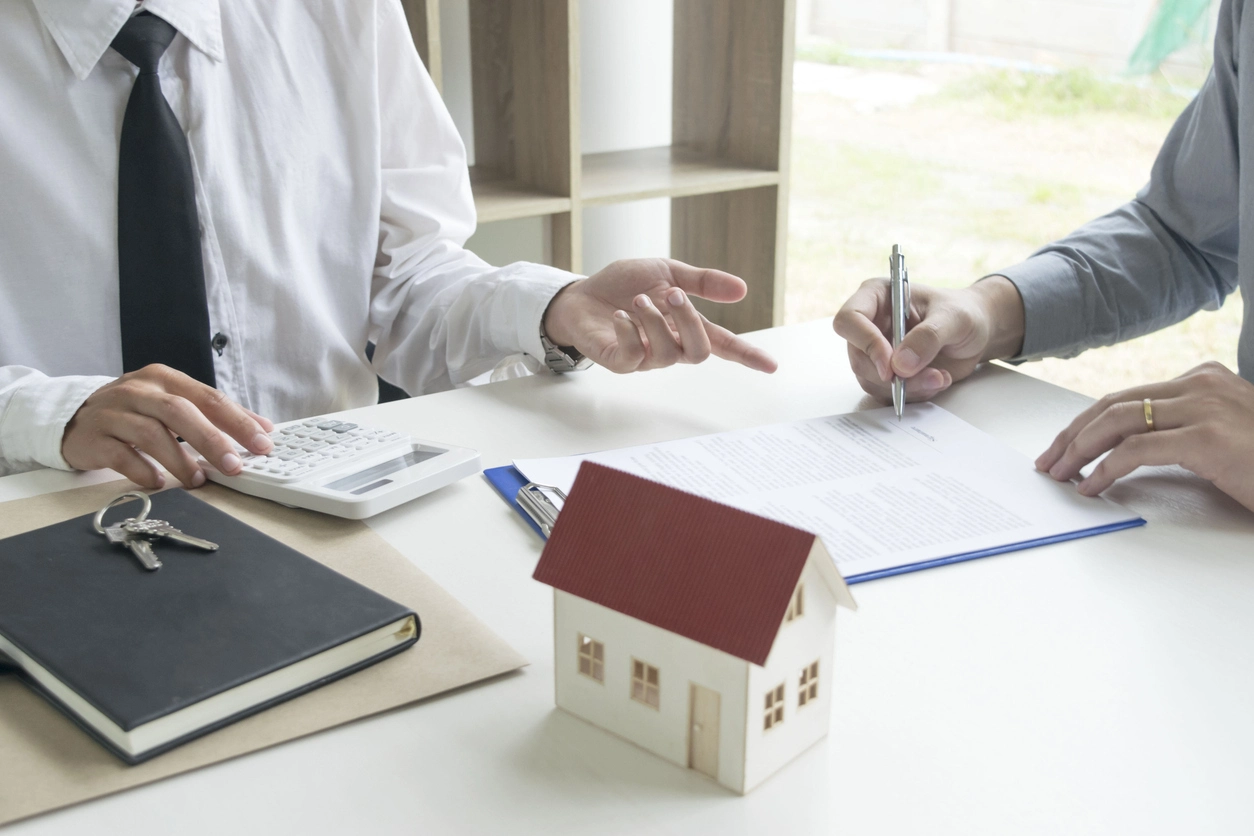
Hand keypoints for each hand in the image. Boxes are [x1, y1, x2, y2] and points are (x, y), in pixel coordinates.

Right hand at [62, 365, 274, 488]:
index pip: (208, 397)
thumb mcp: (172, 402)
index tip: (262, 441)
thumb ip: (213, 414)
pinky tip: (158, 482)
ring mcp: (113, 412)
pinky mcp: (93, 437)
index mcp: (165, 379)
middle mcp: (139, 390)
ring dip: (179, 459)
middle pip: (180, 412)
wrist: (74, 416)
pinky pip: (120, 454)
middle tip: (234, 465)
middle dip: (211, 439)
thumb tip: (262, 429)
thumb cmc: (135, 411)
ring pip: (150, 433)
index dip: (238, 420)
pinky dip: (142, 469)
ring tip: (198, 479)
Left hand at [541, 258, 777, 373]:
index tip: (772, 365)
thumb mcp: (666, 272)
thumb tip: (742, 289)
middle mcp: (669, 347)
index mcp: (685, 326)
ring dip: (654, 320)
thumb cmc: (623, 285)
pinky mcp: (619, 361)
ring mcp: (645, 358)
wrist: (581, 293)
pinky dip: (630, 330)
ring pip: (667, 354)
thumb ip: (702, 282)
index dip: (747, 355)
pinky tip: (619, 315)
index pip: (722, 344)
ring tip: (637, 300)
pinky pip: (634, 355)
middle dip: (690, 320)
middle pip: (699, 352)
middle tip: (673, 295)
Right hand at [833, 276, 1024, 402]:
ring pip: (872, 381)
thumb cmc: (964, 313)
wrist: (975, 333)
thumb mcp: (955, 318)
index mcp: (877, 297)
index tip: (891, 366)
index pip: (850, 320)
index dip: (866, 343)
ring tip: (940, 376)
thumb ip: (929, 337)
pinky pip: (886, 394)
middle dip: (893, 375)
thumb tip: (901, 364)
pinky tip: (935, 381)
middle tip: (929, 376)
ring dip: (907, 388)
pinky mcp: (886, 374)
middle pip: (859, 357)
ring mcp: (876, 352)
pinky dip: (912, 394)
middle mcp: (870, 325)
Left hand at [1035, 362, 1253, 510]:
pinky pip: (1134, 451)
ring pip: (1116, 422)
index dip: (1087, 422)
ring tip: (1059, 474)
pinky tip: (1089, 487)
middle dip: (1072, 434)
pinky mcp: (1206, 438)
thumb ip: (1185, 432)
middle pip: (1113, 404)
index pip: (1127, 396)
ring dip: (1078, 450)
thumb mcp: (1225, 438)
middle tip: (1048, 461)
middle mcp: (1201, 385)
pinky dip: (1103, 469)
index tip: (1063, 446)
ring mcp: (1205, 408)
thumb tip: (1128, 450)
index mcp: (1204, 379)